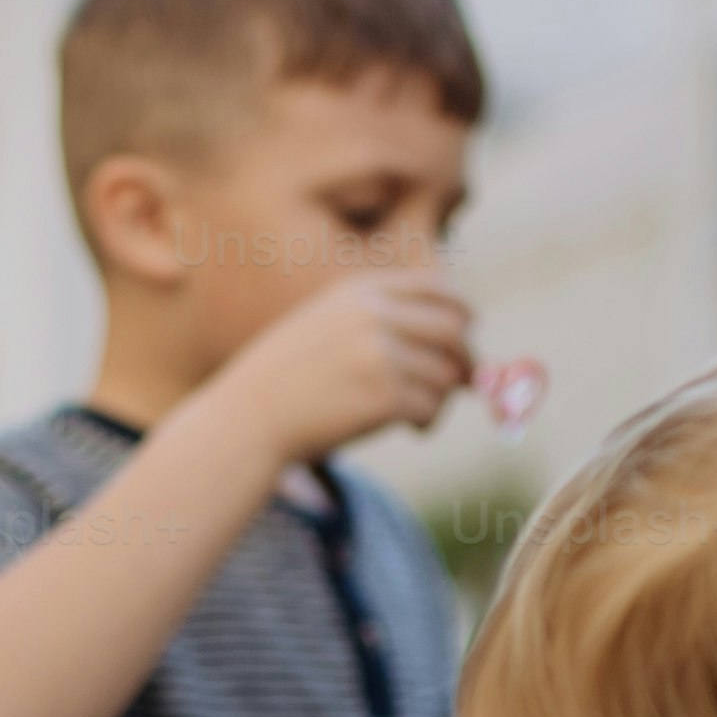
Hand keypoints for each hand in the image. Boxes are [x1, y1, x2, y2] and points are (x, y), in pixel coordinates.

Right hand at [202, 268, 474, 467]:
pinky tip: (408, 427)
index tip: (466, 332)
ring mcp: (380, 355)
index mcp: (360, 292)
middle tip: (468, 381)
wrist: (248, 419)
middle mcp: (374, 316)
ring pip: (446, 374)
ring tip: (417, 412)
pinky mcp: (385, 396)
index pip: (437, 289)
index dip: (461, 312)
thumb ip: (383, 321)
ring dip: (441, 397)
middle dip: (466, 357)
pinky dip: (427, 420)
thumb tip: (457, 338)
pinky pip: (430, 407)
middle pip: (453, 330)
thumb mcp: (327, 326)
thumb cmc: (287, 380)